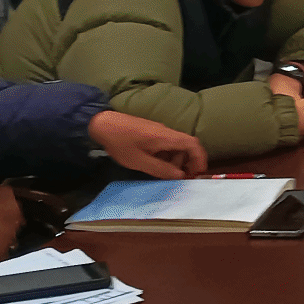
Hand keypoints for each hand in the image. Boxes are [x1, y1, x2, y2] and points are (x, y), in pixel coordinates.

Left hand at [88, 111, 208, 179]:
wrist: (103, 124)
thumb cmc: (120, 143)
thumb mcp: (139, 162)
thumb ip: (161, 169)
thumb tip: (180, 176)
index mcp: (166, 137)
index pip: (193, 144)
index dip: (200, 158)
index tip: (199, 173)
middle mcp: (166, 132)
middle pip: (186, 146)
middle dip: (187, 163)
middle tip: (180, 179)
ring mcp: (159, 131)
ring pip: (176, 147)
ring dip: (175, 161)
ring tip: (164, 174)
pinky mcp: (152, 133)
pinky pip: (166, 145)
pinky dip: (167, 157)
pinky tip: (155, 165)